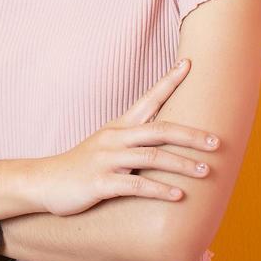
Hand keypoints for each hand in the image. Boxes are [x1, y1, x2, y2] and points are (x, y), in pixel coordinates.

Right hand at [31, 58, 221, 216]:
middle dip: (191, 135)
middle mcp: (115, 138)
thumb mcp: (107, 146)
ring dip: (182, 164)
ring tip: (206, 171)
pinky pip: (135, 185)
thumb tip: (166, 141)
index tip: (188, 64)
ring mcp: (107, 160)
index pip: (148, 99)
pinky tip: (178, 196)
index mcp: (119, 127)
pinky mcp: (100, 182)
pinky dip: (159, 189)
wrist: (44, 181)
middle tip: (216, 142)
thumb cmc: (82, 166)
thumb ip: (134, 142)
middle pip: (159, 129)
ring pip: (151, 156)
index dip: (169, 82)